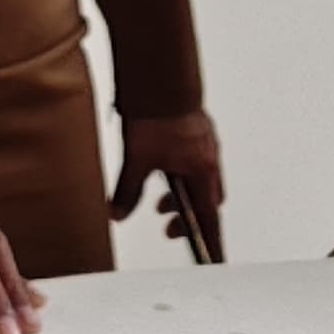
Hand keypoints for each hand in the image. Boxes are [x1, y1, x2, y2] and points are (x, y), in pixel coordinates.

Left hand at [110, 110, 225, 255]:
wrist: (159, 75)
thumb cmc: (156, 111)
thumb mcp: (137, 158)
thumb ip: (128, 190)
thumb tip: (118, 213)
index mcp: (202, 169)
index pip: (210, 218)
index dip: (211, 241)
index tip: (215, 259)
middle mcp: (209, 157)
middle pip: (208, 200)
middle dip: (191, 216)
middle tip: (170, 226)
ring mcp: (204, 142)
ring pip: (199, 180)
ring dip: (182, 194)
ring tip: (160, 200)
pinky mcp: (195, 130)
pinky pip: (194, 162)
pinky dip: (181, 173)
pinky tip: (161, 167)